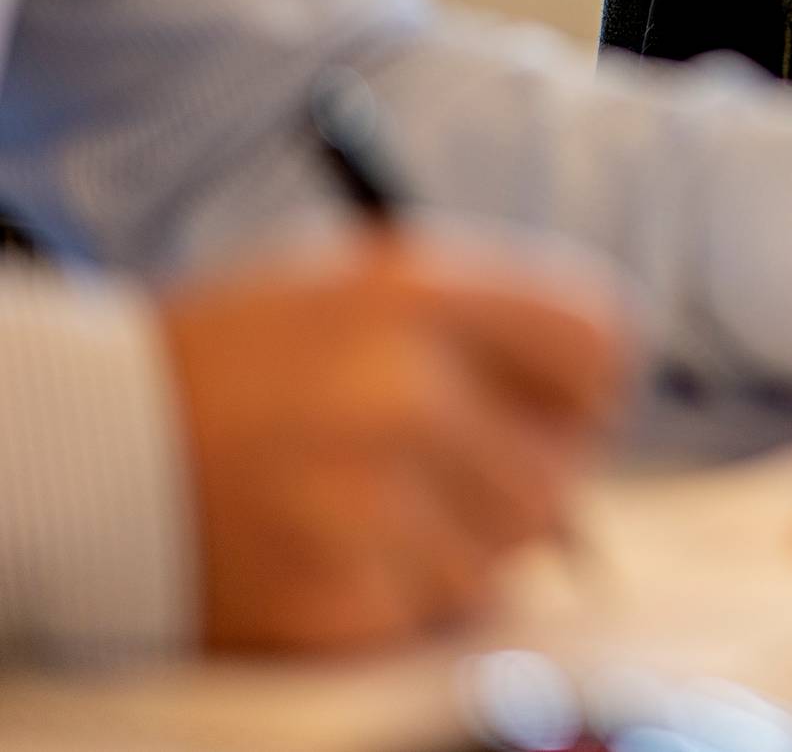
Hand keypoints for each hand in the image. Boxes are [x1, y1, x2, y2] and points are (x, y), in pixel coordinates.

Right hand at [159, 238, 626, 653]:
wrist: (81, 451)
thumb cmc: (232, 362)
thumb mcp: (352, 288)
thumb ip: (482, 326)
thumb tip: (600, 395)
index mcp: (416, 293)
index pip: (599, 345)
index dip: (579, 385)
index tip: (546, 404)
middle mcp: (401, 392)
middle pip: (561, 469)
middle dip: (516, 478)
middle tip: (439, 471)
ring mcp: (364, 503)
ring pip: (504, 556)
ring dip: (456, 543)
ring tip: (365, 505)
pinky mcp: (331, 600)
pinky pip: (432, 614)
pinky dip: (397, 598)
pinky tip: (329, 551)